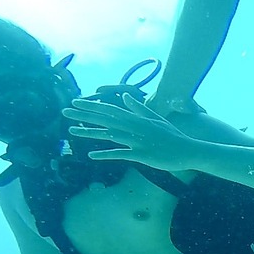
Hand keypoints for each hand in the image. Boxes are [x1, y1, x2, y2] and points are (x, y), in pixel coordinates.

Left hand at [63, 93, 202, 172]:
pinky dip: (106, 154)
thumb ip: (138, 108)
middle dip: (84, 115)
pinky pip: (120, 154)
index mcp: (136, 118)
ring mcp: (137, 140)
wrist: (188, 150)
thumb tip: (124, 98)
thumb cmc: (172, 136)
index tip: (75, 102)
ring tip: (71, 131)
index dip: (91, 105)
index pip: (109, 109)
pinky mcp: (141, 154)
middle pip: (105, 119)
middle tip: (65, 111)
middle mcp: (134, 127)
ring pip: (109, 135)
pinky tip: (91, 156)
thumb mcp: (155, 119)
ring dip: (89, 133)